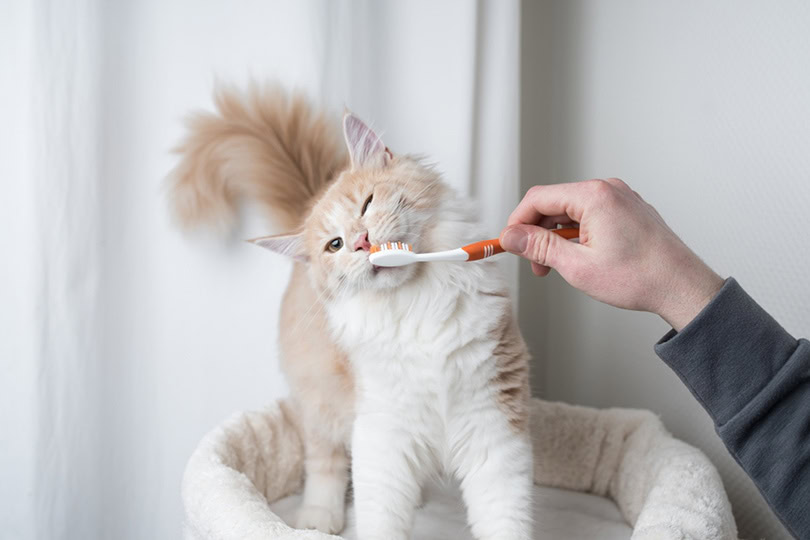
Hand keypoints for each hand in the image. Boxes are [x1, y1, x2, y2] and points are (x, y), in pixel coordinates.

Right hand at [500, 179, 723, 330]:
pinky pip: (590, 215)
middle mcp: (608, 190)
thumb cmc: (639, 278)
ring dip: (556, 236)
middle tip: (535, 264)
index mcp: (594, 196)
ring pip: (571, 210)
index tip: (507, 243)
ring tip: (558, 266)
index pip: (538, 198)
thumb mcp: (577, 266)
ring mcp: (620, 198)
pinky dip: (576, 234)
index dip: (517, 222)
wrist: (682, 287)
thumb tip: (512, 236)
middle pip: (554, 203)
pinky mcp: (628, 210)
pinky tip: (580, 258)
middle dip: (537, 233)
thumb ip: (539, 247)